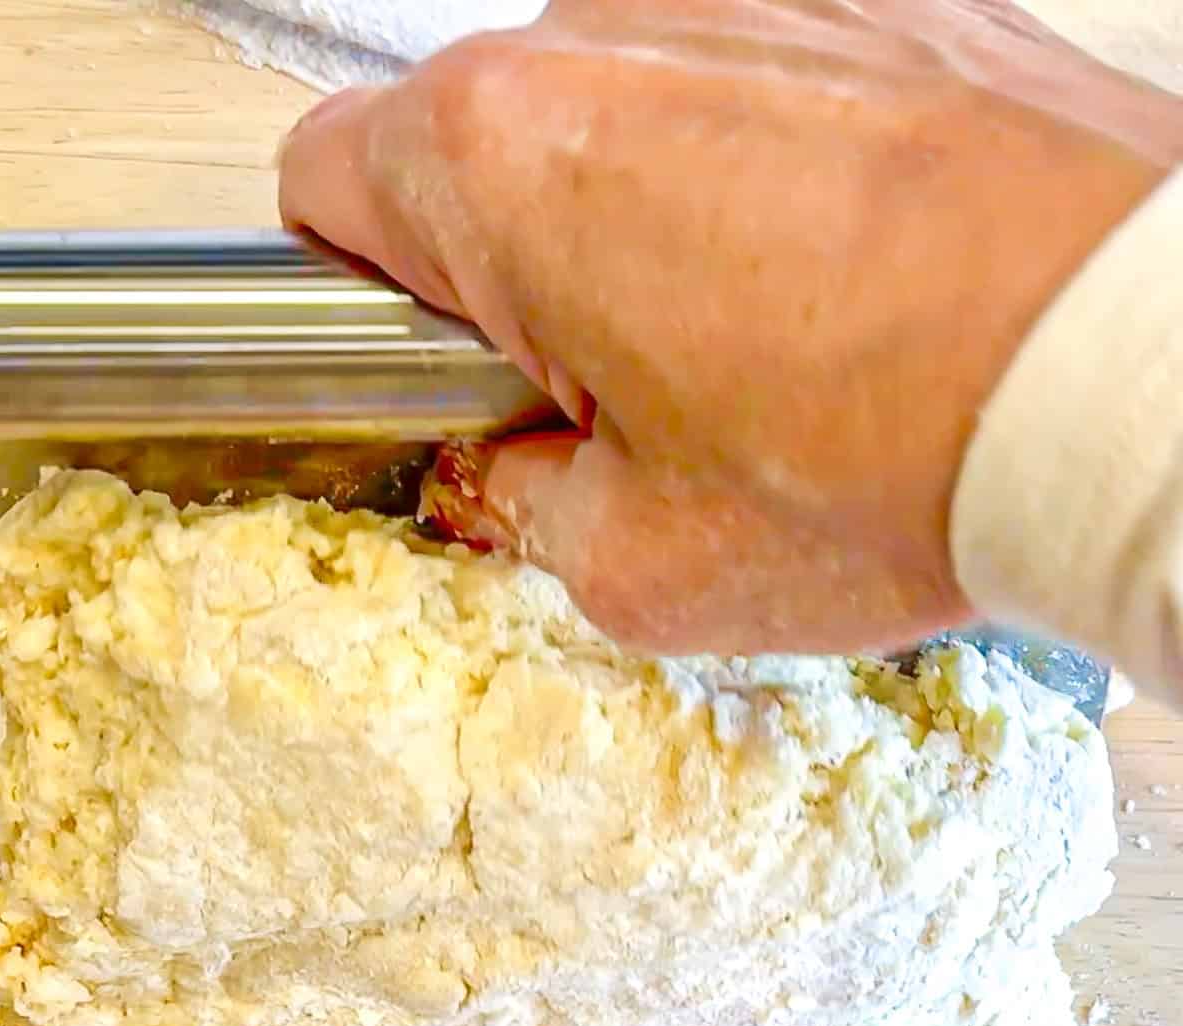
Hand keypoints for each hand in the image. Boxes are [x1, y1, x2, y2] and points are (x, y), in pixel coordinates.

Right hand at [278, 1, 1181, 658]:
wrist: (1121, 380)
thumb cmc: (888, 463)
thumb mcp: (641, 565)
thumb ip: (516, 509)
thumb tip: (498, 474)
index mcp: (503, 157)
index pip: (325, 179)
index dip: (363, 291)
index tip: (442, 363)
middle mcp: (604, 29)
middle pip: (481, 143)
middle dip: (518, 268)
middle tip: (622, 396)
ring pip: (619, 111)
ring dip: (644, 221)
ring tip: (758, 349)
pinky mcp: (870, 1)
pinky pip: (750, 87)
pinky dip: (762, 175)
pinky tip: (842, 283)